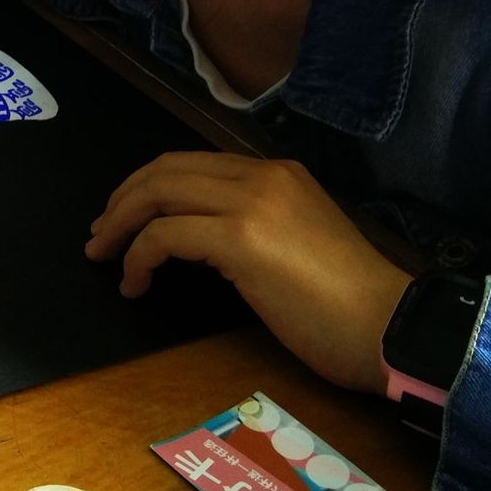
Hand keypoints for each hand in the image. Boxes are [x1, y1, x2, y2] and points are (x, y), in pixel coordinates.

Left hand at [85, 152, 411, 393]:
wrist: (390, 328)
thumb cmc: (349, 305)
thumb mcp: (297, 246)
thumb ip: (253, 228)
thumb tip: (202, 242)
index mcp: (278, 174)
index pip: (193, 163)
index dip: (147, 186)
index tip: (123, 218)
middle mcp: (263, 177)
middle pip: (166, 169)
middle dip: (122, 200)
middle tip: (101, 235)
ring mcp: (253, 203)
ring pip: (158, 193)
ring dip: (120, 225)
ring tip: (104, 257)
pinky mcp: (242, 238)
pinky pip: (165, 235)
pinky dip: (138, 258)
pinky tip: (136, 284)